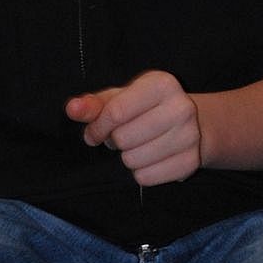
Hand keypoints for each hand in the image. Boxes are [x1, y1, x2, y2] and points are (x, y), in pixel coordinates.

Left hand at [66, 70, 202, 185]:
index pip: (116, 113)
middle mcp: (181, 108)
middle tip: (123, 136)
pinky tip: (149, 159)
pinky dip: (140, 173)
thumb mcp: (118, 99)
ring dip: (127, 157)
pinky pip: (147, 178)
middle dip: (115, 141)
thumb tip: (72, 109)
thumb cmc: (144, 108)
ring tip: (137, 146)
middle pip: (124, 139)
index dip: (98, 127)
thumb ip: (93, 105)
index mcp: (161, 84)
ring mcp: (190, 136)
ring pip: (134, 161)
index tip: (95, 132)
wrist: (189, 124)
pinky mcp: (191, 162)